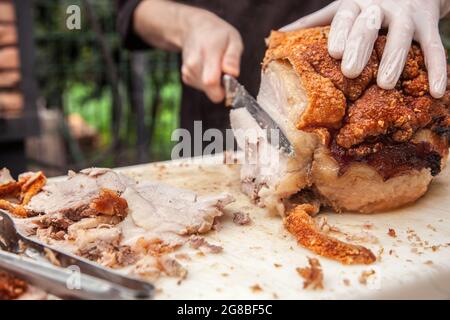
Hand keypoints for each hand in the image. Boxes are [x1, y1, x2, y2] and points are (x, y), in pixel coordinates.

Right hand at [180, 10, 242, 102]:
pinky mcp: (186, 78)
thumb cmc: (217, 34)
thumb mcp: (233, 39)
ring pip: (208, 90)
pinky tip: (207, 67)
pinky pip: (202, 88)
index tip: (231, 80)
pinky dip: (208, 82)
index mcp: (207, 54)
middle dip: (222, 85)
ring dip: (215, 82)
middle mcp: (193, 65)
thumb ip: (233, 57)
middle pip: (211, 90)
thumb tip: (233, 73)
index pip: (211, 82)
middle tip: (225, 68)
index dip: (224, 88)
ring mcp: (187, 72)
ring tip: (215, 64)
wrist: (194, 29)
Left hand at [281, 0, 449, 97]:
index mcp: (356, 4)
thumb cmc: (367, 6)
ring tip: (385, 84)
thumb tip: (281, 34)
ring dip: (394, 59)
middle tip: (351, 71)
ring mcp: (407, 14)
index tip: (334, 53)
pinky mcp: (429, 23)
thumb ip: (316, 22)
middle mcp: (380, 6)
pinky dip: (438, 68)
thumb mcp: (344, 9)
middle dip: (361, 46)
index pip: (345, 16)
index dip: (340, 33)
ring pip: (402, 34)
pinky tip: (436, 90)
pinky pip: (433, 46)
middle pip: (370, 24)